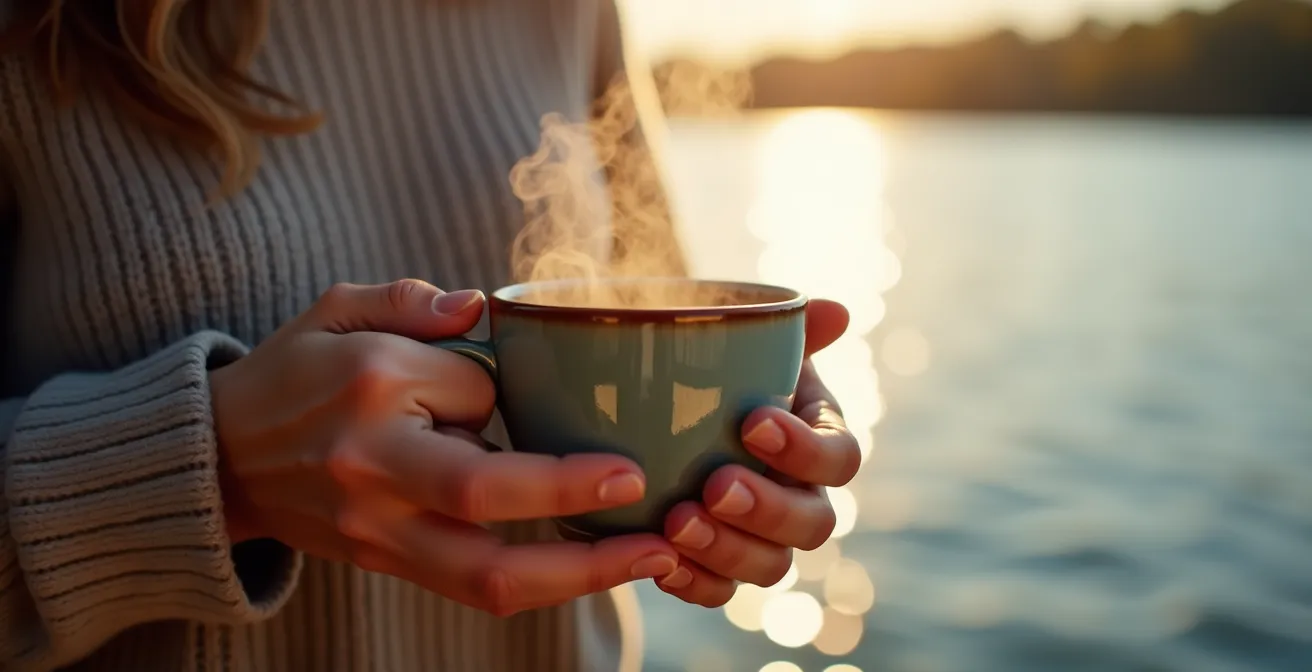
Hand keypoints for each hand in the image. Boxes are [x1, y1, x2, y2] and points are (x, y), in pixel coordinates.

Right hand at [210, 280, 678, 616]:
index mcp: (371, 387)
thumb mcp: (337, 308)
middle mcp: (375, 466)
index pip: (476, 391)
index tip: (508, 382)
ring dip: (580, 572)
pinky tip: (597, 572)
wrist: (220, 461)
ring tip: (652, 558)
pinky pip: (474, 591)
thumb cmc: (293, 375)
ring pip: (488, 574)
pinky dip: (544, 588)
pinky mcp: (388, 564)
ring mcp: (379, 528)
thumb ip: (409, 297)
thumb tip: (481, 308)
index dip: (508, 388)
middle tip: (641, 485)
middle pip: (485, 497)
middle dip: (575, 495)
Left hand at [656, 299, 860, 605]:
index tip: (751, 422)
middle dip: (767, 509)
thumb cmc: (712, 368)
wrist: (650, 406)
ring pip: (771, 567)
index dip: (804, 450)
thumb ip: (786, 328)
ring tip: (675, 522)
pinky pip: (721, 595)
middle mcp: (802, 497)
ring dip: (727, 550)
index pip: (839, 459)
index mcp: (818, 439)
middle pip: (813, 524)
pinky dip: (694, 584)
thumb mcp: (740, 342)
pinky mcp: (718, 569)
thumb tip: (837, 311)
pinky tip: (660, 563)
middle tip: (714, 485)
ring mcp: (763, 540)